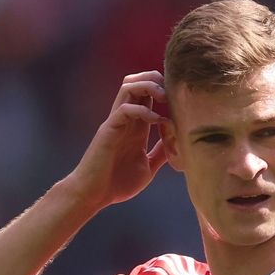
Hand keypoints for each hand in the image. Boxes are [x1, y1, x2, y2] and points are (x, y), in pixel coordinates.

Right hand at [68, 71, 168, 208]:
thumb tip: (177, 145)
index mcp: (137, 127)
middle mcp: (126, 120)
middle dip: (156, 79)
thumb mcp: (148, 167)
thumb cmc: (117, 183)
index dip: (164, 88)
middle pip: (137, 82)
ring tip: (164, 98)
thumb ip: (160, 153)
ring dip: (148, 86)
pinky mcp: (108, 131)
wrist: (94, 195)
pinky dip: (143, 110)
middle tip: (171, 92)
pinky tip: (156, 121)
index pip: (148, 94)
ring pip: (128, 87)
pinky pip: (124, 110)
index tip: (181, 99)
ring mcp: (117, 123)